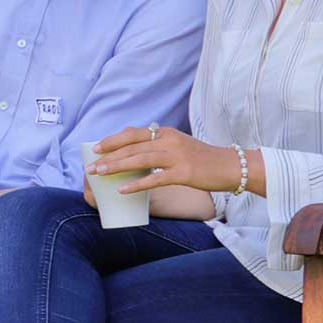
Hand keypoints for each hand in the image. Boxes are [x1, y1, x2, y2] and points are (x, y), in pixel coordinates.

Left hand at [87, 125, 241, 193]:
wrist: (231, 166)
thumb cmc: (201, 159)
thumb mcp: (177, 145)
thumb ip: (158, 146)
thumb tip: (133, 152)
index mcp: (165, 133)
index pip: (133, 133)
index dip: (113, 140)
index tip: (96, 148)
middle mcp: (169, 140)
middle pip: (132, 146)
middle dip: (109, 156)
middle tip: (91, 166)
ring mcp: (177, 156)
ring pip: (139, 159)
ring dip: (116, 167)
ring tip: (99, 174)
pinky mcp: (184, 172)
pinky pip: (155, 178)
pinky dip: (137, 184)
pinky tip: (122, 190)